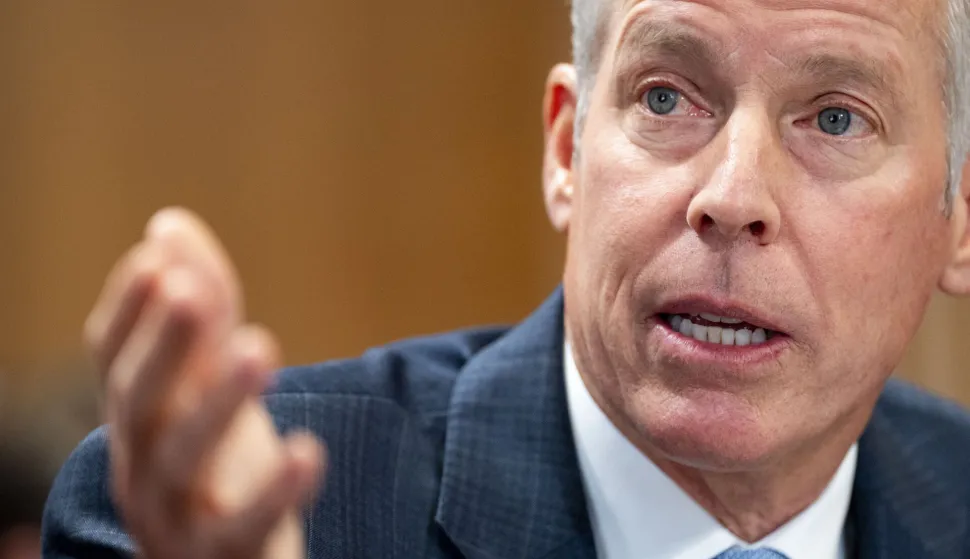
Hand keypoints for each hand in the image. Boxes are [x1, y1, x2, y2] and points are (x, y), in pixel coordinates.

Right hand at [84, 208, 324, 558]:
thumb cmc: (215, 461)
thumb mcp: (208, 383)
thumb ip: (201, 311)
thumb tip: (168, 224)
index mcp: (138, 417)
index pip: (113, 359)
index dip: (129, 310)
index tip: (158, 259)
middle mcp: (141, 463)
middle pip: (139, 402)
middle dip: (164, 345)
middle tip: (194, 292)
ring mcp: (174, 516)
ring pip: (182, 462)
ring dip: (217, 402)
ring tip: (259, 347)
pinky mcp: (221, 556)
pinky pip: (242, 529)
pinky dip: (274, 493)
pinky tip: (308, 451)